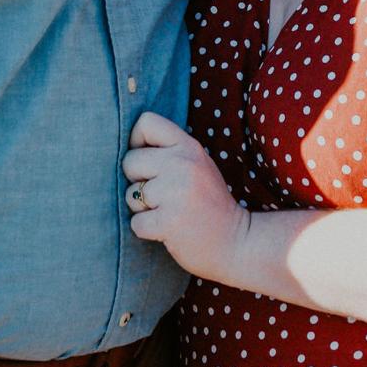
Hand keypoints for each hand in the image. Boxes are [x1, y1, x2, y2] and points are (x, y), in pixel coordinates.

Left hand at [122, 111, 248, 284]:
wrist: (237, 243)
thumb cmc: (210, 203)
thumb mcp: (198, 165)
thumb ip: (170, 151)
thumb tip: (129, 145)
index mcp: (189, 146)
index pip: (146, 122)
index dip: (136, 141)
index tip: (146, 161)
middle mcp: (182, 164)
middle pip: (130, 161)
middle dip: (137, 180)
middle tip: (160, 194)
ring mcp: (176, 193)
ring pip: (130, 194)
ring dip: (142, 208)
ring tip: (167, 212)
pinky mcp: (169, 222)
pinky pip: (135, 222)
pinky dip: (145, 230)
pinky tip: (166, 230)